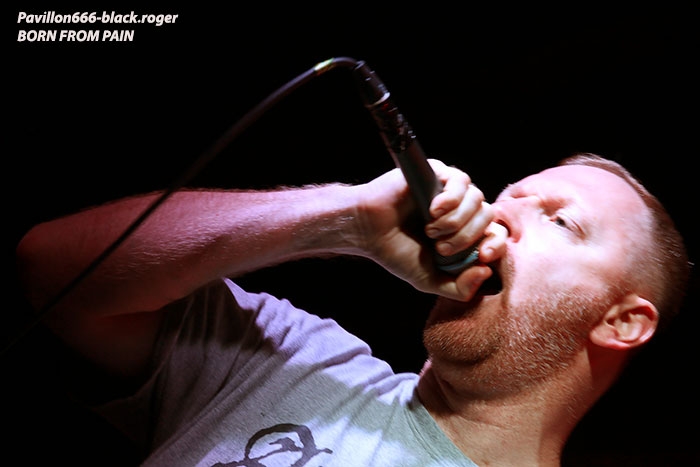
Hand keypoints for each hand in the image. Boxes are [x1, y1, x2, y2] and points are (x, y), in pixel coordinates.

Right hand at [355, 159, 506, 299]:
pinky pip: (461, 181)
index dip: (496, 245)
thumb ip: (459, 288)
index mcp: (465, 232)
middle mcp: (462, 209)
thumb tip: (486, 271)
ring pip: (477, 199)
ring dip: (456, 221)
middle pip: (488, 216)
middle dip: (466, 238)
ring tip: (431, 230)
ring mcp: (450, 190)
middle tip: (440, 248)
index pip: (497, 233)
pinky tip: (432, 211)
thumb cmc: (396, 252)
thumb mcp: (430, 280)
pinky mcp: (437, 172)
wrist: (367, 231)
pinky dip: (450, 200)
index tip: (482, 256)